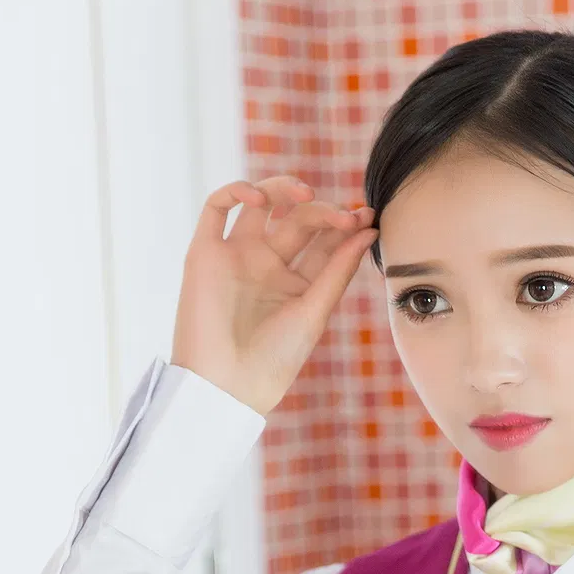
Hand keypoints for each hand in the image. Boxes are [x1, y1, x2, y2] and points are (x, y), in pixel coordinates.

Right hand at [170, 174, 378, 417]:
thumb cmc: (274, 359)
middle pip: (297, 220)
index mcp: (296, 283)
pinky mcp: (206, 252)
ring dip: (283, 189)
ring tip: (305, 194)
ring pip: (261, 204)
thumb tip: (368, 230)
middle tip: (345, 217)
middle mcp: (267, 265)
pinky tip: (259, 197)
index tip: (367, 217)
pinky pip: (216, 208)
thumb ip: (338, 269)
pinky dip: (236, 192)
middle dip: (322, 212)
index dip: (345, 226)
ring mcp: (237, 256)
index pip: (324, 242)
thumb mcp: (314, 312)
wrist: (226, 385)